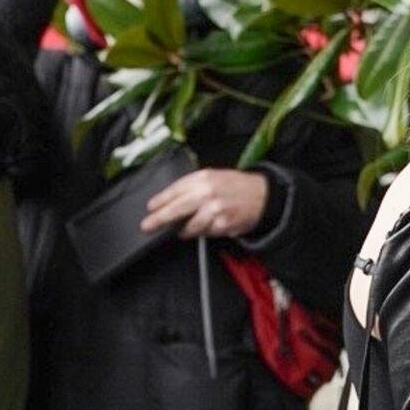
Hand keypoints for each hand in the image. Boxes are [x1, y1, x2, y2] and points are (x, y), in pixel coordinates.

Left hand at [141, 168, 268, 239]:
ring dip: (185, 230)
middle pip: (176, 209)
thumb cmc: (235, 186)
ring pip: (190, 226)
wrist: (262, 195)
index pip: (175, 190)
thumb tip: (169, 200)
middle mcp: (207, 193)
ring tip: (185, 229)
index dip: (160, 201)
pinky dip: (204, 231)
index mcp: (202, 178)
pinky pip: (206, 233)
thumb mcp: (212, 176)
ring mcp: (215, 210)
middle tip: (147, 226)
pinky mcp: (222, 225)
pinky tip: (209, 225)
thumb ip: (191, 186)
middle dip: (159, 219)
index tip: (150, 208)